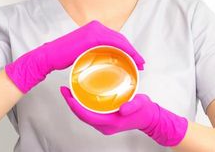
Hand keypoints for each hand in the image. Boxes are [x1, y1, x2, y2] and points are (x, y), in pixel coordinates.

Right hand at [4, 20, 144, 92]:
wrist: (49, 56)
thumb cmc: (63, 57)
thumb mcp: (82, 52)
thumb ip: (93, 51)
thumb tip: (101, 59)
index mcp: (93, 29)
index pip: (115, 38)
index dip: (128, 49)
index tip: (136, 60)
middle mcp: (95, 26)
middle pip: (120, 39)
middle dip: (133, 51)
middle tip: (141, 63)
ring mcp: (94, 30)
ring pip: (120, 41)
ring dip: (132, 52)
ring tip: (139, 64)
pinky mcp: (92, 36)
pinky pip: (114, 43)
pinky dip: (125, 50)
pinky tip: (130, 59)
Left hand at [59, 86, 188, 146]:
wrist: (150, 118)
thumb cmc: (145, 112)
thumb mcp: (140, 105)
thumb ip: (133, 106)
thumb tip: (123, 108)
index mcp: (110, 123)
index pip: (86, 115)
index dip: (74, 105)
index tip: (68, 94)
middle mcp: (105, 125)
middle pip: (82, 115)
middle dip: (71, 103)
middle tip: (64, 89)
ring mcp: (104, 123)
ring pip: (85, 114)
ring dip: (76, 104)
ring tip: (70, 90)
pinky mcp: (105, 119)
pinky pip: (90, 112)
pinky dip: (83, 104)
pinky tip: (81, 94)